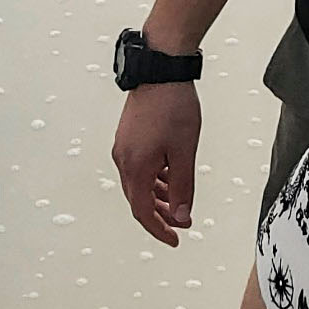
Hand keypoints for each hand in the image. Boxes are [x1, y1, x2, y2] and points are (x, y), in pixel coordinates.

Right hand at [112, 80, 201, 246]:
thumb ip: (183, 188)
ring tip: (180, 203)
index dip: (159, 230)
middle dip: (160, 215)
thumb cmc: (173, 106)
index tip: (175, 239)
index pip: (143, 212)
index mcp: (135, 167)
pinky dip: (155, 178)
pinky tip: (170, 177)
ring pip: (140, 183)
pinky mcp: (129, 135)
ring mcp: (124, 146)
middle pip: (139, 199)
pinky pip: (139, 166)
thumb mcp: (184, 152)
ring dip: (159, 196)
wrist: (161, 69)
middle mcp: (124, 159)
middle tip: (182, 224)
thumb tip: (181, 217)